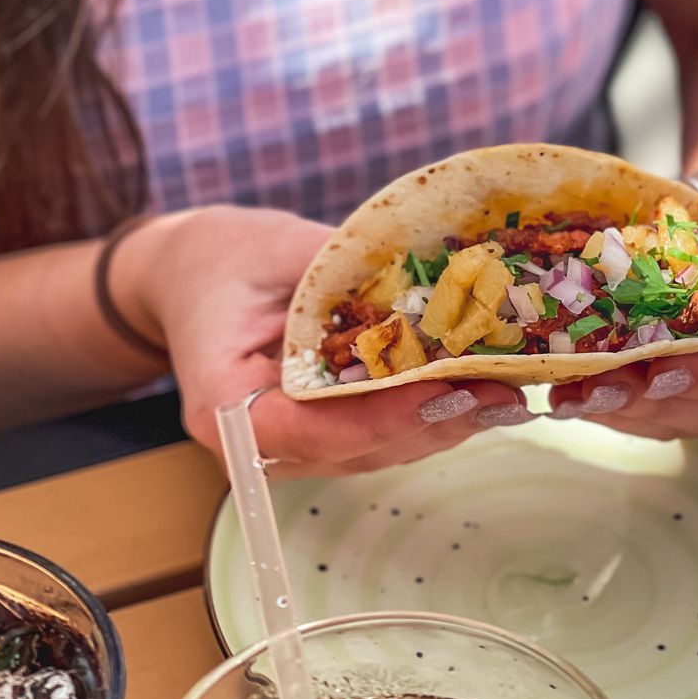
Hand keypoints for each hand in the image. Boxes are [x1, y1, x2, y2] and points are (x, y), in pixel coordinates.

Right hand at [114, 205, 530, 476]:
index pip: (303, 431)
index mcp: (223, 401)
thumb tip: (426, 279)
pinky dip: (428, 415)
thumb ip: (344, 271)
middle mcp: (252, 444)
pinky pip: (377, 436)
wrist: (192, 273)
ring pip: (374, 452)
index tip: (441, 391)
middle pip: (351, 450)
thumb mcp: (279, 247)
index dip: (376, 419)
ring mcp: (287, 448)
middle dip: (430, 422)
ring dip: (442, 425)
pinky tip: (480, 391)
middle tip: (500, 391)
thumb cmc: (227, 255)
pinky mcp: (317, 436)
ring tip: (506, 392)